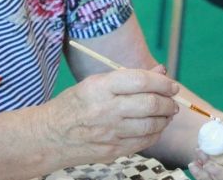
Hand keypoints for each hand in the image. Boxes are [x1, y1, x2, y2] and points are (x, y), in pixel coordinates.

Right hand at [43, 65, 179, 164]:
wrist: (49, 136)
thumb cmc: (74, 104)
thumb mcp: (96, 83)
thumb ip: (130, 78)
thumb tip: (160, 71)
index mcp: (100, 88)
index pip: (140, 80)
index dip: (162, 82)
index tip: (171, 85)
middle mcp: (106, 110)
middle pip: (150, 104)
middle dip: (168, 102)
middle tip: (173, 101)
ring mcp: (110, 133)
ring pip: (151, 125)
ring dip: (165, 118)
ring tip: (167, 113)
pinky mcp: (113, 151)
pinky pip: (144, 142)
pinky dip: (156, 133)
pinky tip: (156, 127)